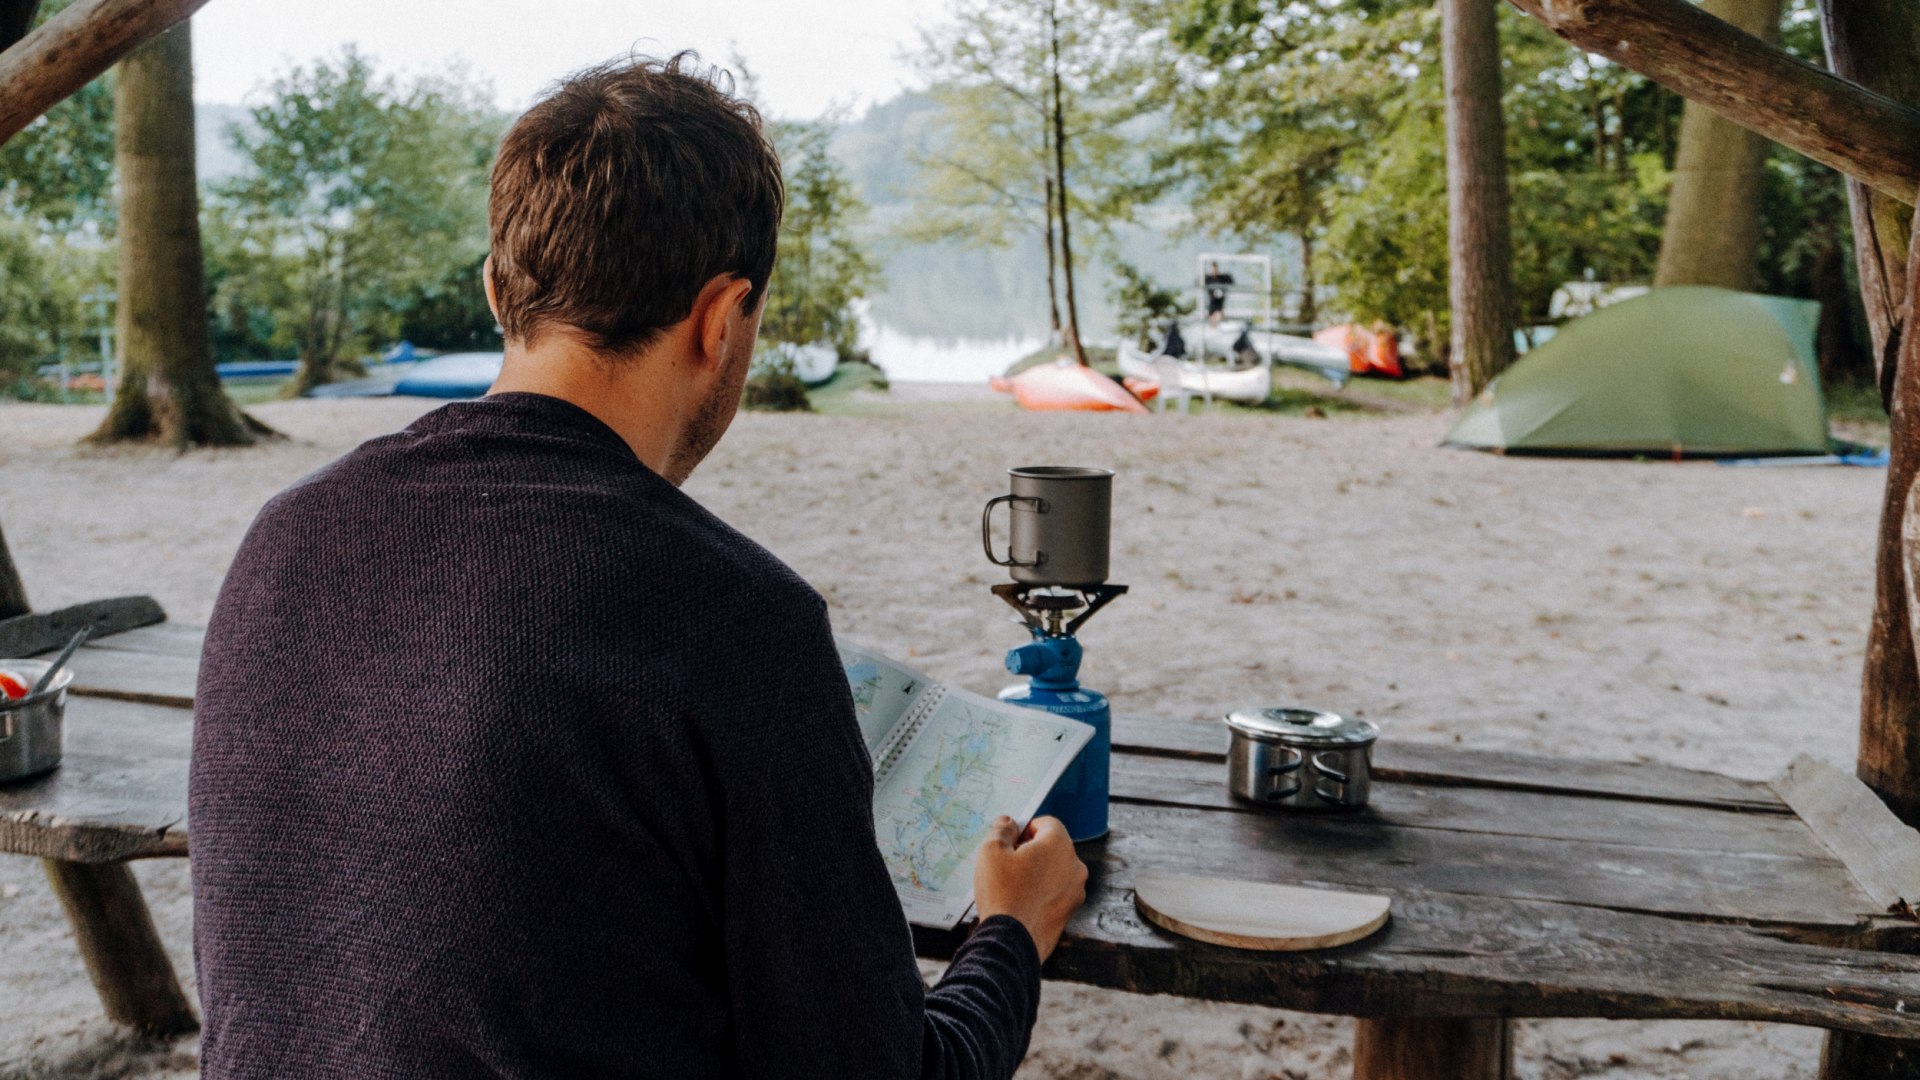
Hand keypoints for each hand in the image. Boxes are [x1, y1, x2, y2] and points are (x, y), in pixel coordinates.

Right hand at [973, 815, 1086, 961]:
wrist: (1011, 942)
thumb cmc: (1002, 893)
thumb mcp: (991, 852)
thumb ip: (1001, 830)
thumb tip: (1008, 822)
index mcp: (1059, 845)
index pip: (1047, 823)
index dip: (1026, 828)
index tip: (1010, 841)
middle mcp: (1074, 865)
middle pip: (1052, 847)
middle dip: (1031, 851)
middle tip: (1006, 864)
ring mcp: (1075, 891)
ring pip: (1055, 871)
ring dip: (1037, 873)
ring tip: (1011, 886)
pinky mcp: (1070, 912)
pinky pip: (1055, 893)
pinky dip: (1041, 893)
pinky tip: (1020, 903)